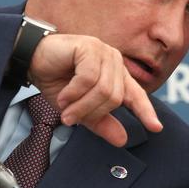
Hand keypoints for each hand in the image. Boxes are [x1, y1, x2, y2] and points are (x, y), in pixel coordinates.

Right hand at [27, 34, 162, 146]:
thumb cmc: (56, 81)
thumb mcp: (79, 108)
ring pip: (103, 89)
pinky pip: (89, 78)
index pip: (136, 95)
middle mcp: (114, 62)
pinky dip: (74, 92)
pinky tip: (63, 96)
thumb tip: (123, 140)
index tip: (156, 128)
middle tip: (70, 119)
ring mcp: (104, 52)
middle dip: (90, 112)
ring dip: (81, 105)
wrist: (32, 60)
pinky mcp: (90, 47)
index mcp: (116, 76)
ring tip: (64, 107)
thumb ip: (100, 122)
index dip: (146, 112)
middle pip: (114, 98)